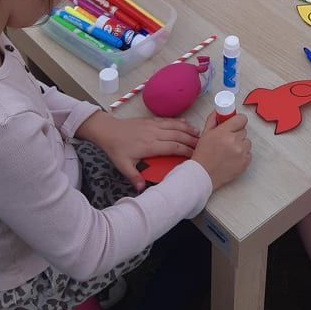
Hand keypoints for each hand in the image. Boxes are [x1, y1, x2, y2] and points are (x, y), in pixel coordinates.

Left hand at [78, 112, 198, 190]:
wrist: (107, 130)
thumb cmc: (116, 149)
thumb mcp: (123, 165)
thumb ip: (134, 177)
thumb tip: (142, 189)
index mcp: (150, 145)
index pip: (173, 147)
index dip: (186, 151)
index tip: (196, 155)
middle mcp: (155, 133)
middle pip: (178, 136)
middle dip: (191, 140)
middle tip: (203, 145)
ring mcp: (153, 125)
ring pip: (175, 126)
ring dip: (188, 130)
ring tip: (199, 134)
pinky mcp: (151, 120)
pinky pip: (168, 120)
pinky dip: (179, 122)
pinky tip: (186, 123)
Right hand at [192, 111, 251, 190]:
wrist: (203, 175)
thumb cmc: (203, 154)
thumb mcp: (205, 134)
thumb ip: (213, 120)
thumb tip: (218, 111)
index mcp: (224, 132)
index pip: (242, 119)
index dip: (238, 121)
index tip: (235, 124)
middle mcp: (235, 141)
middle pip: (244, 131)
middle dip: (237, 134)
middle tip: (227, 141)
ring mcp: (241, 153)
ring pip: (247, 142)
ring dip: (241, 144)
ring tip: (229, 151)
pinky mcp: (245, 163)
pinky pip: (249, 153)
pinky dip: (242, 155)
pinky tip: (232, 158)